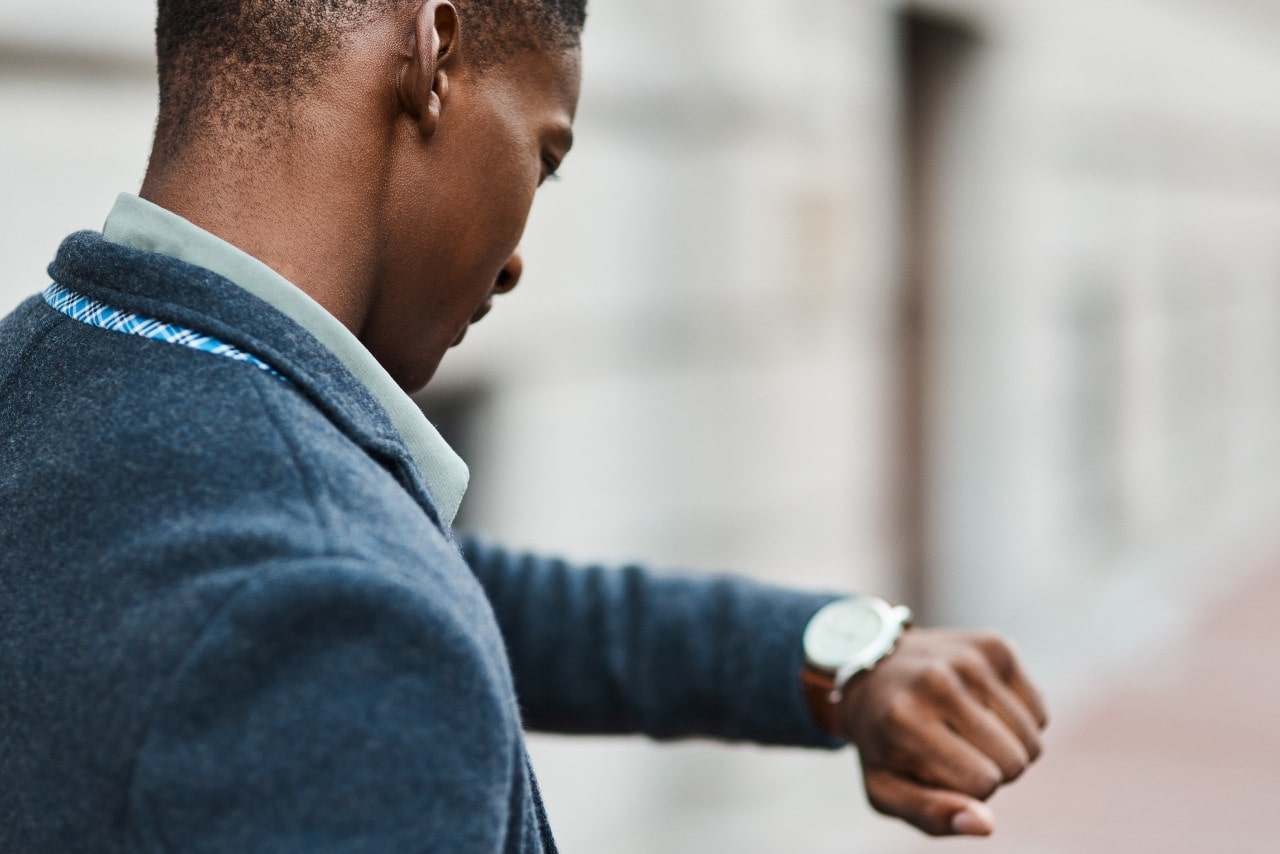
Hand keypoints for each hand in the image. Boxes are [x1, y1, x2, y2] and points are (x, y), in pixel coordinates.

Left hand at [821, 629, 1047, 836]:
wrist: (875, 670)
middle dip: (992, 770)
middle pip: (1014, 762)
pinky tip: (983, 708)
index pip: (983, 784)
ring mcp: (970, 658)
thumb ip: (931, 815)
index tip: (938, 770)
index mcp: (904, 720)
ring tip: (966, 730)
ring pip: (1033, 741)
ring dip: (1008, 747)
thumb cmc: (884, 740)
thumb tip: (986, 825)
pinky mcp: (996, 645)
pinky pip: (1041, 712)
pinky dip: (1020, 721)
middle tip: (953, 749)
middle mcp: (938, 681)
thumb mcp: (886, 788)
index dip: (969, 790)